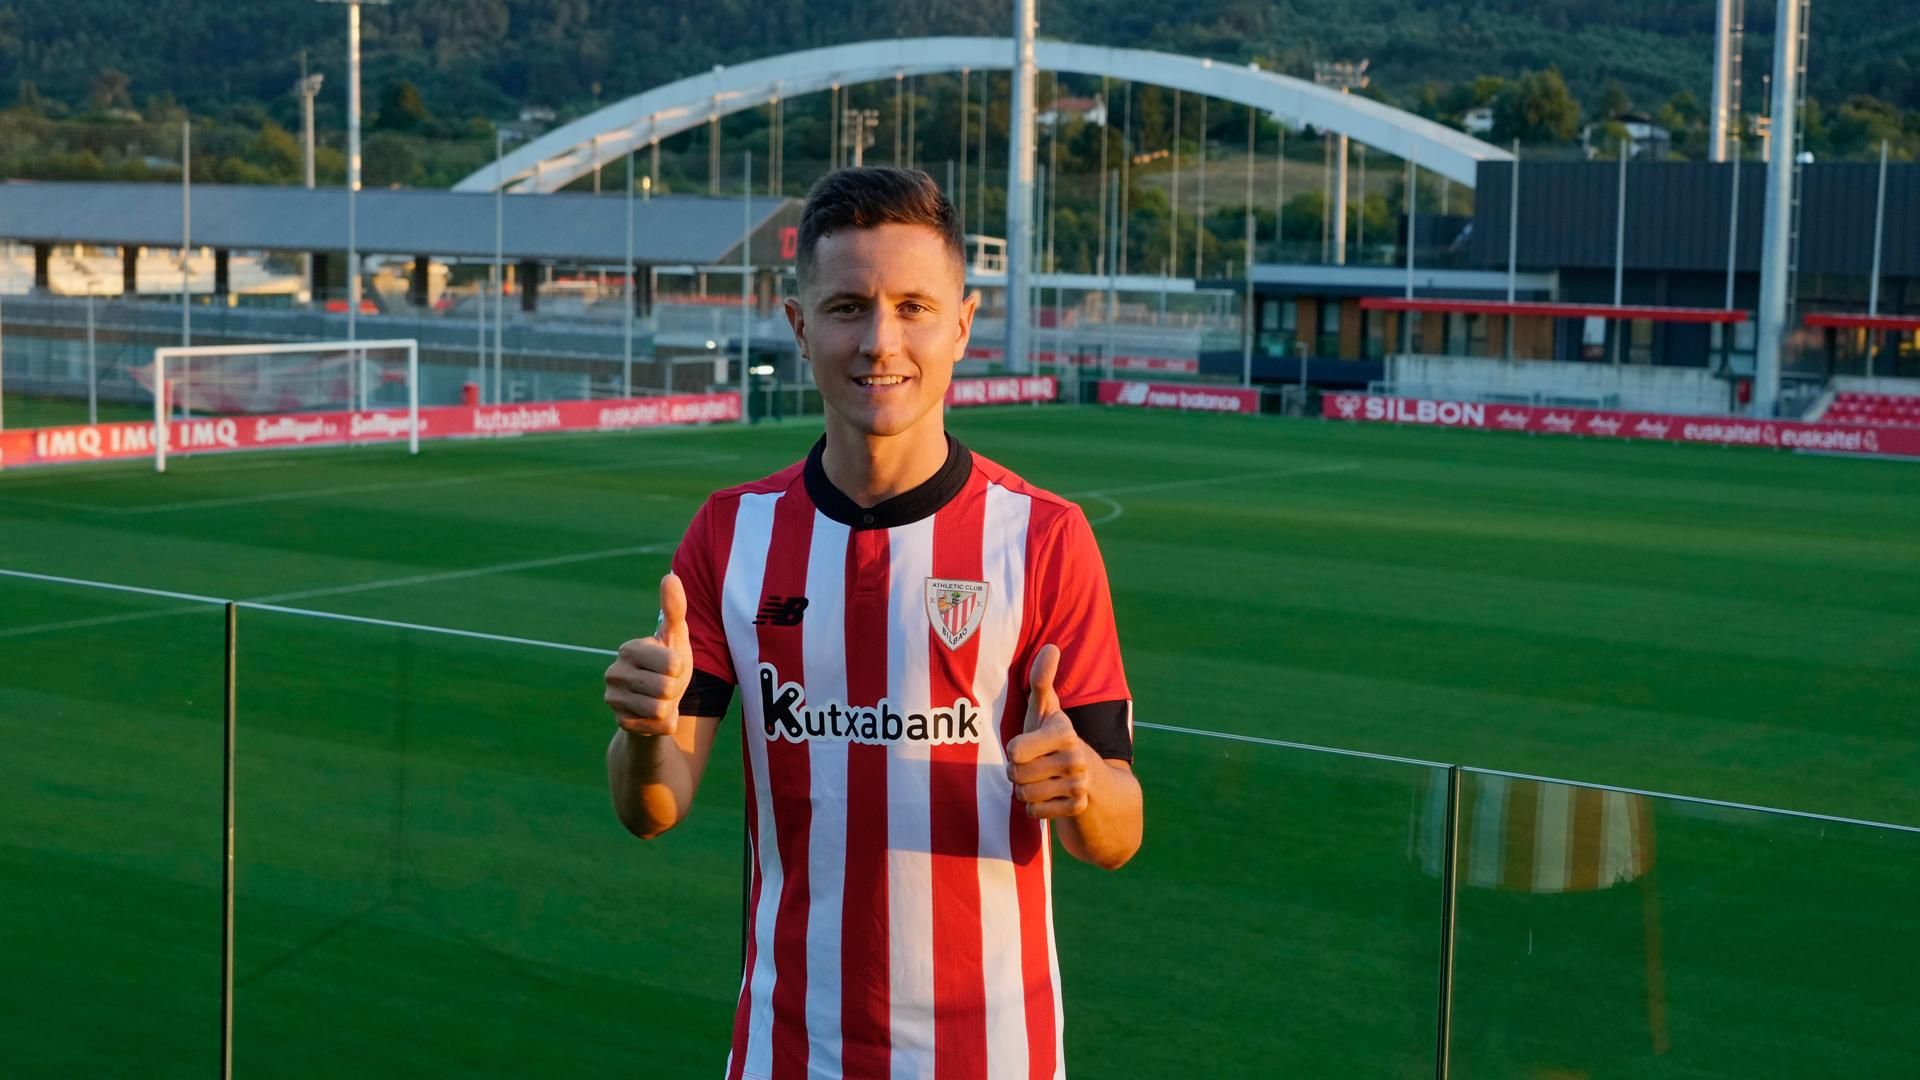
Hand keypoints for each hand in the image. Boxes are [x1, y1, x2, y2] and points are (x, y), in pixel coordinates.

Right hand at [604, 573, 692, 736]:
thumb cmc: (669, 666)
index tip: (672, 666)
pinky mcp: (620, 724)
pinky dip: (664, 724)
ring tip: (660, 700)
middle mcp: (614, 673)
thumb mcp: (675, 637)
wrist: (659, 705)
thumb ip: (674, 608)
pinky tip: (654, 716)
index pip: (673, 663)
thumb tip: (671, 576)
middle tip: (666, 686)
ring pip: (661, 709)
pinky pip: (659, 727)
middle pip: (667, 688)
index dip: (680, 668)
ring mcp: (614, 700)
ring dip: (669, 707)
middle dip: (675, 690)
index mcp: (629, 649)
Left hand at [1006, 643, 1096, 818]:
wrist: (1094, 781)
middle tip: (1032, 765)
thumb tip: (1051, 647)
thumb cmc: (1056, 740)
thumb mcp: (1047, 712)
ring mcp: (1079, 785)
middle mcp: (1075, 758)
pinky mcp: (1077, 808)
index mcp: (1064, 732)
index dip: (1014, 751)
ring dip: (1025, 791)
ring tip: (1040, 780)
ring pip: (1024, 796)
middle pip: (1015, 776)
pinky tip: (1049, 797)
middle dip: (1017, 774)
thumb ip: (1042, 681)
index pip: (1014, 751)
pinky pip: (1034, 814)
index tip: (1027, 746)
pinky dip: (1036, 809)